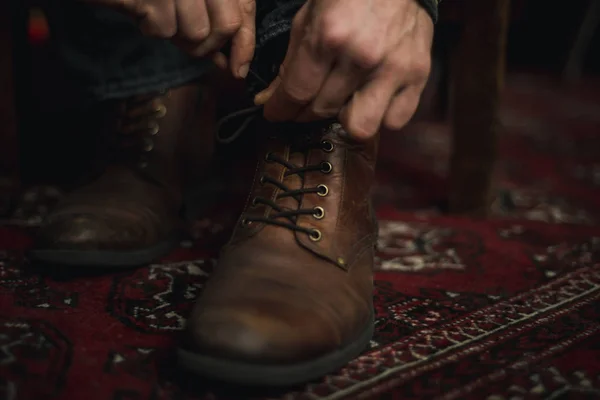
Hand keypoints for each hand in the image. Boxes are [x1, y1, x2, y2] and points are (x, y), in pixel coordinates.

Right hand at [89, 0, 255, 77]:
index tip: (238, 69)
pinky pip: (165, 29)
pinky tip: (142, 10)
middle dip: (209, 44)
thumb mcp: (188, 1)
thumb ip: (214, 21)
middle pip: (227, 26)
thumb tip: (229, 61)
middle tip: (186, 39)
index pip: (245, 8)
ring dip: (176, 34)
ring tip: (158, 15)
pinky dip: (151, 27)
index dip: (246, 43)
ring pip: (196, 33)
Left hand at [254, 0, 433, 139]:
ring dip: (345, 119)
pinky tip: (372, 99)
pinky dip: (380, 116)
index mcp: (330, 36)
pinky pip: (394, 121)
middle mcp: (362, 57)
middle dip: (304, 112)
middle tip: (303, 104)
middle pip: (322, 111)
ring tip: (342, 103)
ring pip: (359, 127)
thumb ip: (290, 61)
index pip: (295, 93)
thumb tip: (272, 98)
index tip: (273, 113)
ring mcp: (393, 69)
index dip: (278, 109)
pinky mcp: (418, 75)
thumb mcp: (309, 16)